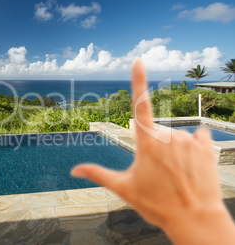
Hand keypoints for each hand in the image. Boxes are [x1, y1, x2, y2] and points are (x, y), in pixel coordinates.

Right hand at [72, 60, 233, 243]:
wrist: (195, 220)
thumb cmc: (157, 205)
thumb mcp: (124, 189)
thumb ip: (98, 174)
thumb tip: (73, 170)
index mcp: (146, 143)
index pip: (139, 105)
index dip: (138, 81)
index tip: (138, 60)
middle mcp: (168, 136)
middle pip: (155, 133)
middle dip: (153, 148)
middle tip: (157, 174)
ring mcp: (189, 140)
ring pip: (174, 137)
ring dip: (173, 150)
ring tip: (175, 175)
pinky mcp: (206, 146)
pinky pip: (198, 136)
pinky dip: (194, 145)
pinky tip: (192, 163)